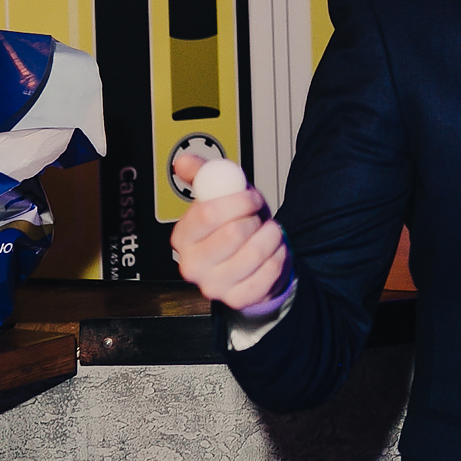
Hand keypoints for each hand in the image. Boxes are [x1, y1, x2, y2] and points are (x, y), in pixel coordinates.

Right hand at [168, 153, 288, 310]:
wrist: (252, 262)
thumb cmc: (235, 227)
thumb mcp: (220, 197)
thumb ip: (205, 176)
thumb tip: (184, 162)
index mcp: (183, 237)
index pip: (207, 214)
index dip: (237, 201)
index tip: (250, 197)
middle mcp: (192, 264)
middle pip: (232, 233)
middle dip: (254, 219)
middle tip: (258, 218)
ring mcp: (213, 285)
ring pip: (254, 252)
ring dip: (271, 237)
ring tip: (268, 234)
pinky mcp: (237, 299)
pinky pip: (268, 272)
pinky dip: (278, 257)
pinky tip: (272, 253)